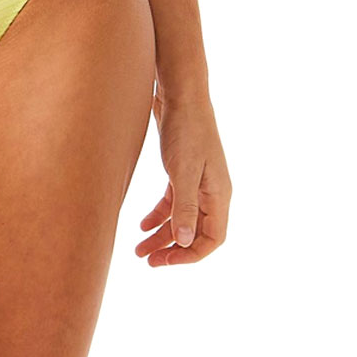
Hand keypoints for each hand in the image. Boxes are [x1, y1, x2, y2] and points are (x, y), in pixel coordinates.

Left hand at [135, 89, 230, 265]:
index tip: (165, 262)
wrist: (180, 95)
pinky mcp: (182, 171)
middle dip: (172, 249)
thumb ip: (185, 207)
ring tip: (138, 249)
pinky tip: (141, 225)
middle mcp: (212, 191)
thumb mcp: (182, 171)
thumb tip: (186, 242)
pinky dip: (159, 215)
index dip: (191, 255)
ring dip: (162, 235)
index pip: (213, 238)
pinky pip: (174, 203)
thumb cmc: (185, 130)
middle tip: (146, 261)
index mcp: (219, 194)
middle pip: (195, 232)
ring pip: (182, 219)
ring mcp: (197, 181)